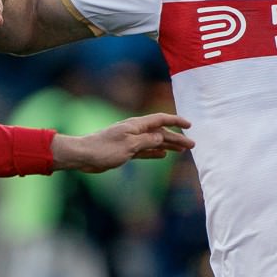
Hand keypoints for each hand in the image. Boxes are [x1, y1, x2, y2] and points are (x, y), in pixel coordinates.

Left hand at [52, 113, 195, 173]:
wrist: (84, 156)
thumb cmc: (104, 149)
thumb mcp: (129, 145)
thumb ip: (147, 141)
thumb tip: (162, 139)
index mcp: (136, 125)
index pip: (161, 120)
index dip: (176, 122)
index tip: (189, 125)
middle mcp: (135, 131)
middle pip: (160, 133)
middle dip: (176, 138)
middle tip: (192, 145)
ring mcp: (130, 141)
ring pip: (154, 142)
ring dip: (168, 145)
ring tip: (182, 150)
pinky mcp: (125, 151)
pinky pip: (145, 150)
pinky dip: (155, 152)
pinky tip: (163, 155)